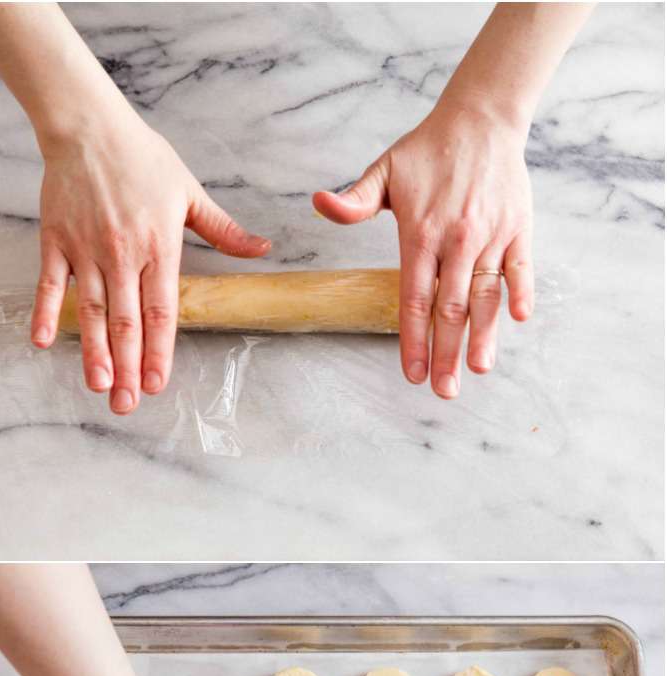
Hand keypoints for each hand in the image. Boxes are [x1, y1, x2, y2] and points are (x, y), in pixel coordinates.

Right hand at [32, 113, 270, 414]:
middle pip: (126, 321)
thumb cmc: (141, 157)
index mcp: (159, 244)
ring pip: (91, 311)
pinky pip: (50, 285)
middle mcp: (122, 253)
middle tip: (127, 404)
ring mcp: (86, 250)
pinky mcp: (56, 242)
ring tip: (98, 386)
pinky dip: (45, 313)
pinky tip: (42, 343)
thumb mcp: (188, 191)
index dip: (160, 349)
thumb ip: (222, 229)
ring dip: (94, 352)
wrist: (89, 128)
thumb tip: (261, 249)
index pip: (162, 309)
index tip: (158, 382)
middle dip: (128, 366)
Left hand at [314, 102, 532, 398]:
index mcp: (421, 235)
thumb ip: (352, 200)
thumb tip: (318, 203)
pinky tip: (519, 321)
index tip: (411, 373)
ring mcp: (490, 235)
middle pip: (449, 308)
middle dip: (446, 352)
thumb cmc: (427, 151)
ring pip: (486, 295)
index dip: (411, 339)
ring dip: (484, 335)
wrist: (481, 119)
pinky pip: (520, 267)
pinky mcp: (518, 228)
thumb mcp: (382, 172)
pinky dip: (521, 293)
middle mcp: (457, 241)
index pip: (413, 299)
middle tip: (444, 391)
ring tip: (478, 369)